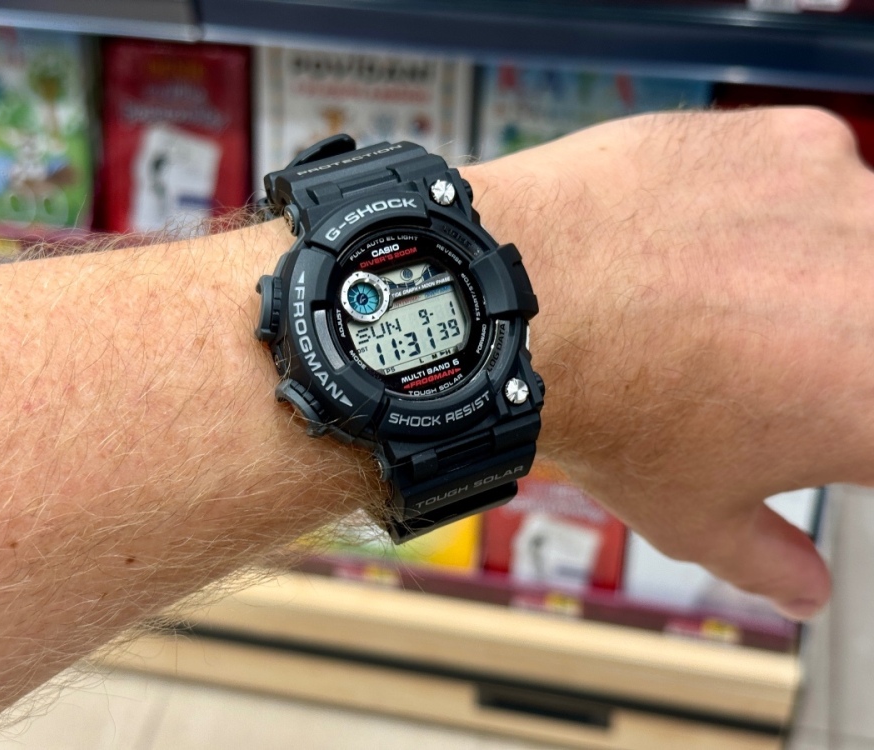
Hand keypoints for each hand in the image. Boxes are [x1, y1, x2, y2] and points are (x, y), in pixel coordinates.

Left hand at [467, 108, 873, 619]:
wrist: (524, 297)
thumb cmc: (603, 405)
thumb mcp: (690, 515)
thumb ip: (768, 559)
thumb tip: (803, 586)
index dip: (847, 423)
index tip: (813, 417)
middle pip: (871, 324)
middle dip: (837, 346)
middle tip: (766, 358)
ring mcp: (854, 204)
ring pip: (860, 243)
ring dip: (811, 271)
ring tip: (717, 296)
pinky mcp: (800, 141)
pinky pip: (813, 177)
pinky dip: (770, 208)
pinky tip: (699, 239)